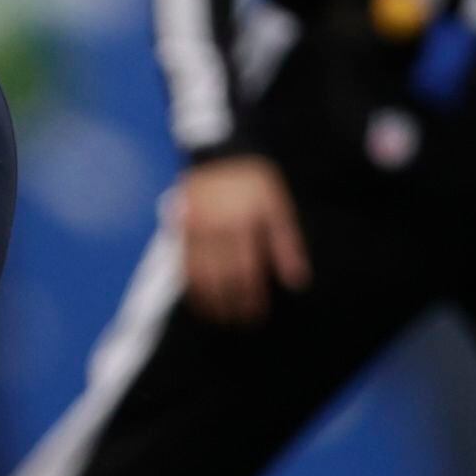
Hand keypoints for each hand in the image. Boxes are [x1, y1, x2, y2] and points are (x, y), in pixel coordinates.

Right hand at [177, 154, 310, 325]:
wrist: (220, 152)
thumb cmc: (255, 182)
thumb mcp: (278, 208)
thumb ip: (287, 245)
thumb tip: (296, 281)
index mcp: (244, 223)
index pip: (247, 271)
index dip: (251, 297)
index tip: (255, 315)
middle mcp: (216, 228)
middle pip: (222, 277)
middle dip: (230, 304)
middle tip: (238, 323)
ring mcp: (195, 228)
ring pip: (198, 273)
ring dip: (207, 301)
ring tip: (218, 319)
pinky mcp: (179, 227)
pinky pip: (182, 262)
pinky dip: (189, 284)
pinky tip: (198, 299)